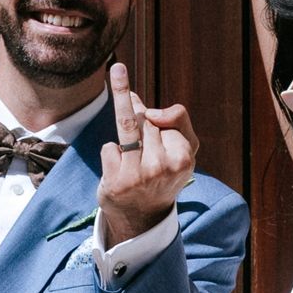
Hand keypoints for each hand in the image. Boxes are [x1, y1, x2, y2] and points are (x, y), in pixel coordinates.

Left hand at [99, 61, 196, 242]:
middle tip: (139, 141)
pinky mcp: (117, 182)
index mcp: (183, 160)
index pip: (168, 120)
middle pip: (147, 122)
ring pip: (127, 125)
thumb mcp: (183, 150)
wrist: (143, 217)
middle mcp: (162, 168)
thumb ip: (178, 120)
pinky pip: (109, 148)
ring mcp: (139, 175)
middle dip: (140, 119)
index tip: (152, 117)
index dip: (157, 116)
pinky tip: (119, 168)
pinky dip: (111, 153)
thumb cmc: (163, 174)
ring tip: (117, 75)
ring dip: (121, 99)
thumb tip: (147, 107)